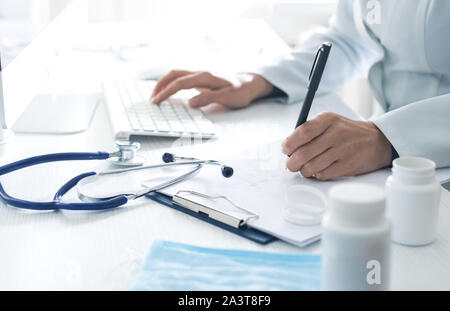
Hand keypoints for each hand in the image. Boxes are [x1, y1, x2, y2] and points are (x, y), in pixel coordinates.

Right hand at [151, 70, 273, 108]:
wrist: (251, 83)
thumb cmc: (241, 91)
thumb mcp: (227, 98)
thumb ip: (208, 99)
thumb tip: (190, 103)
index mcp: (206, 76)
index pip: (180, 82)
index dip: (166, 92)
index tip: (157, 100)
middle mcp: (201, 72)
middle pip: (174, 74)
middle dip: (160, 85)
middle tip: (152, 98)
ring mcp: (201, 74)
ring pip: (177, 74)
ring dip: (165, 83)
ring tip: (157, 95)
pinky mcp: (202, 78)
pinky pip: (182, 78)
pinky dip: (172, 83)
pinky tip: (168, 92)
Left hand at [282, 112, 391, 180]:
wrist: (377, 141)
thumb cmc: (347, 133)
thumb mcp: (330, 122)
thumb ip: (309, 131)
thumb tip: (288, 148)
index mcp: (328, 120)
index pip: (302, 132)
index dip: (289, 144)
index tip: (286, 150)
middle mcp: (336, 133)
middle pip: (303, 153)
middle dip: (292, 163)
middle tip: (291, 164)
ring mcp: (343, 150)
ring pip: (311, 167)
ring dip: (304, 170)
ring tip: (306, 167)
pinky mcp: (347, 165)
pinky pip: (322, 175)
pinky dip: (317, 175)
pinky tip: (321, 169)